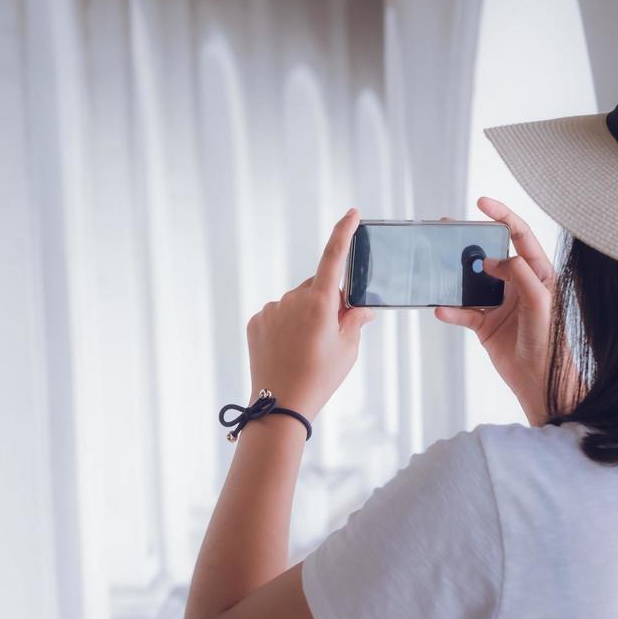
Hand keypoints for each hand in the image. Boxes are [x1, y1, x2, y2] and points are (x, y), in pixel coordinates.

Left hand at [245, 209, 375, 420]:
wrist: (280, 404)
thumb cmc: (320, 377)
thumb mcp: (347, 349)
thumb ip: (355, 319)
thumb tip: (361, 307)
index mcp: (320, 302)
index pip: (333, 257)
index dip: (344, 232)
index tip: (352, 214)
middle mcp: (292, 298)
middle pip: (316, 288)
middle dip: (327, 302)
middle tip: (330, 334)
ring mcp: (272, 309)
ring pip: (296, 302)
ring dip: (305, 315)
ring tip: (307, 349)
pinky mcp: (256, 321)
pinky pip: (278, 314)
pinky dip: (286, 325)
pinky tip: (289, 349)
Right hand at [435, 196, 556, 424]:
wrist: (540, 381)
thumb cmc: (549, 342)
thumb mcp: (539, 302)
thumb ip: (519, 275)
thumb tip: (492, 259)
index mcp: (537, 273)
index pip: (520, 236)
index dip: (502, 216)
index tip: (481, 202)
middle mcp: (517, 285)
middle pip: (490, 254)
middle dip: (469, 241)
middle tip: (447, 229)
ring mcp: (500, 304)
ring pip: (472, 282)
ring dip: (455, 275)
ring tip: (435, 264)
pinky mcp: (485, 324)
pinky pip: (463, 312)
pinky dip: (451, 310)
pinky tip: (440, 309)